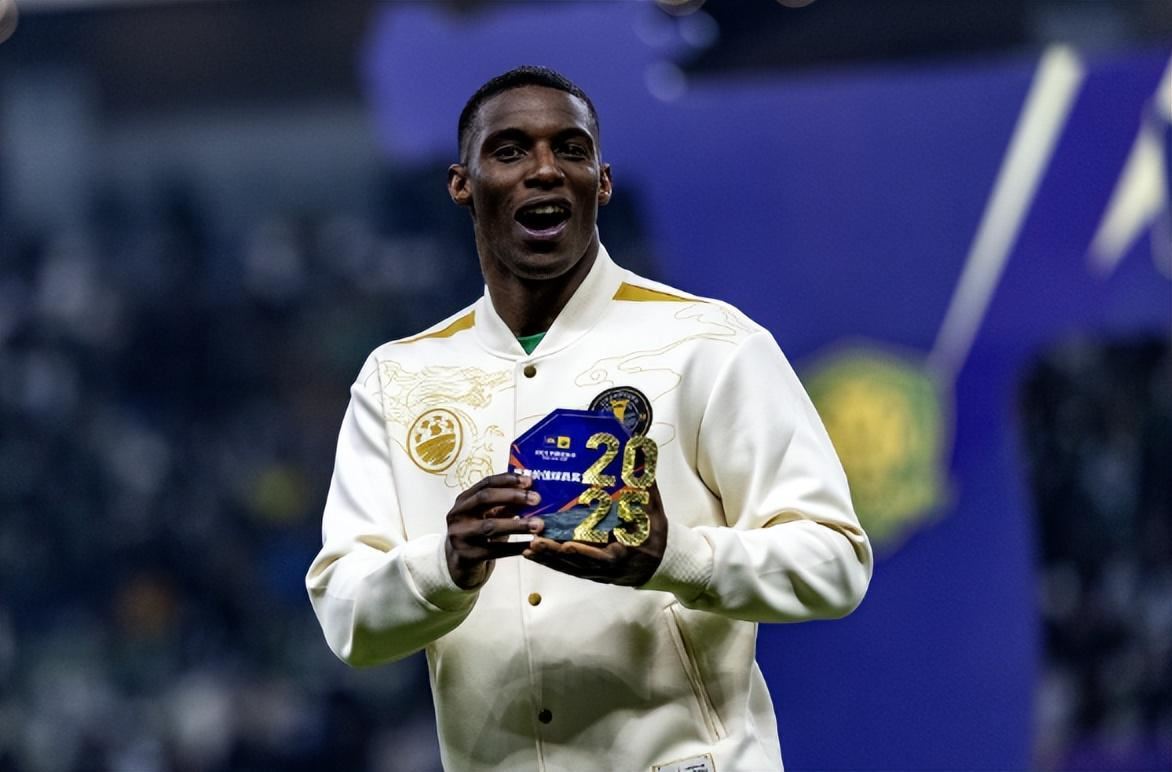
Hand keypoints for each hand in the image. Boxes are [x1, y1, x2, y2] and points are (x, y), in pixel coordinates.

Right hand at [446, 473, 544, 588]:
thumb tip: (532, 493)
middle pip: (485, 498)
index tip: (529, 480)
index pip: (486, 483)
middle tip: (536, 499)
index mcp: (464, 500)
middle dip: (513, 496)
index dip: (508, 480)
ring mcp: (460, 536)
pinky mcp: (467, 556)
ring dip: (517, 524)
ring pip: (489, 526)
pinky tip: (531, 545)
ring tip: (538, 524)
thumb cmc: (479, 535)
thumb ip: (506, 505)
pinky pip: (495, 550)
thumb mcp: (489, 517)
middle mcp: (458, 515)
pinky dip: (515, 547)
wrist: (460, 564)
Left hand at [523, 484, 667, 585]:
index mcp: (625, 551)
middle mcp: (608, 567)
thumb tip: (640, 452)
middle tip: (536, 542)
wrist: (663, 563)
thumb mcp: (654, 509)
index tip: (569, 544)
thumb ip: (645, 483)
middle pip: (579, 563)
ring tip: (528, 548)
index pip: (604, 555)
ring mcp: (599, 572)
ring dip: (549, 559)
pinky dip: (552, 563)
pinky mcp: (592, 574)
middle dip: (556, 554)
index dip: (586, 552)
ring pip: (570, 568)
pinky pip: (569, 570)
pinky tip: (534, 555)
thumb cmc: (656, 535)